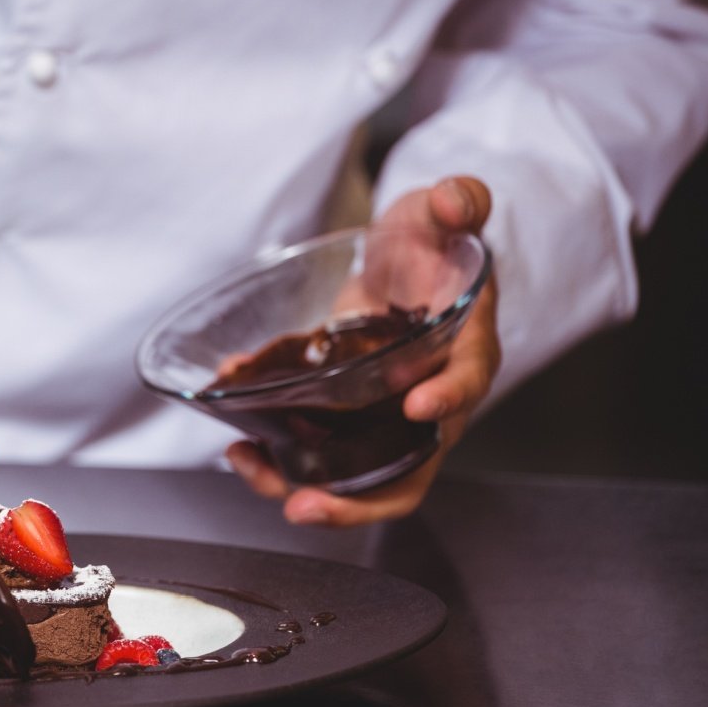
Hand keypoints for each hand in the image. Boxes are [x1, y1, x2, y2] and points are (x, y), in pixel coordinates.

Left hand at [224, 176, 500, 525]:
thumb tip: (457, 201)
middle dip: (358, 503)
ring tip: (249, 468)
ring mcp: (385, 417)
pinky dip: (278, 456)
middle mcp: (429, 400)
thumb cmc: (432, 244)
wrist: (407, 264)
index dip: (450, 399)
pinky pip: (320, 453)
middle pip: (410, 471)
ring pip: (357, 478)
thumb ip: (458, 201)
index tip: (420, 405)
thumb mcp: (441, 211)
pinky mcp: (346, 417)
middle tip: (305, 505)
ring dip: (303, 488)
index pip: (468, 382)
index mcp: (466, 351)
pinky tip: (238, 442)